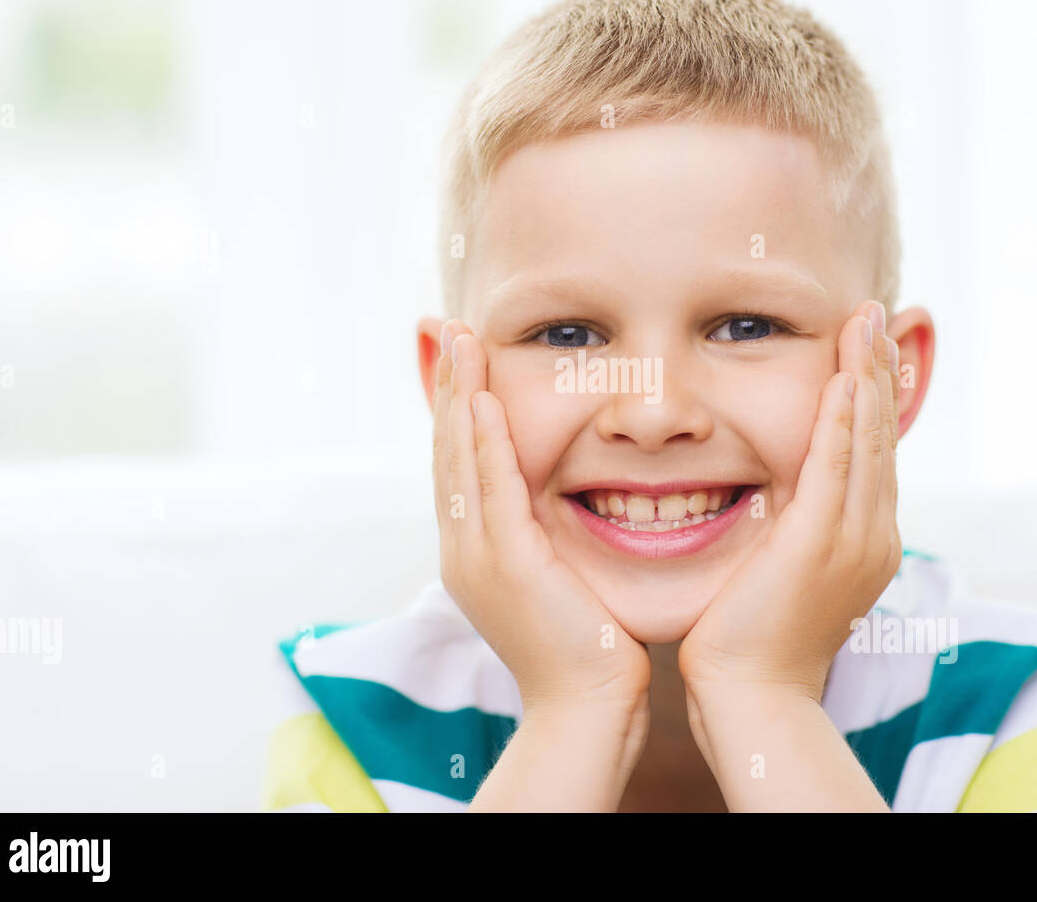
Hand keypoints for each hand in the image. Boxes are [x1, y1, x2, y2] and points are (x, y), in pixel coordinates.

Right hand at [433, 320, 651, 717]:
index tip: (460, 358)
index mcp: (475, 552)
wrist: (587, 709)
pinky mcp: (505, 562)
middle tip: (446, 328)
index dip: (454, 409)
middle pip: (448, 450)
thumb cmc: (590, 650)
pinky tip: (481, 396)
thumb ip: (550, 538)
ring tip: (459, 339)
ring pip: (460, 457)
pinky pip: (490, 485)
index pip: (461, 464)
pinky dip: (483, 437)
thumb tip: (564, 502)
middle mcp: (463, 548)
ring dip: (457, 394)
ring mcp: (476, 555)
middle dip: (445, 386)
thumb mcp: (560, 582)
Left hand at [678, 299, 902, 705]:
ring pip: (866, 440)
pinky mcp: (821, 542)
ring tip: (865, 323)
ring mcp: (854, 539)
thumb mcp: (781, 573)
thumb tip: (777, 498)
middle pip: (880, 436)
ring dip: (866, 376)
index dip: (871, 398)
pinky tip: (843, 374)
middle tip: (874, 315)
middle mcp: (873, 535)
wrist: (750, 695)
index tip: (865, 349)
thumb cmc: (751, 640)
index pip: (870, 453)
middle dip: (878, 371)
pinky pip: (836, 463)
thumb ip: (790, 529)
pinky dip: (842, 415)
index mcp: (864, 541)